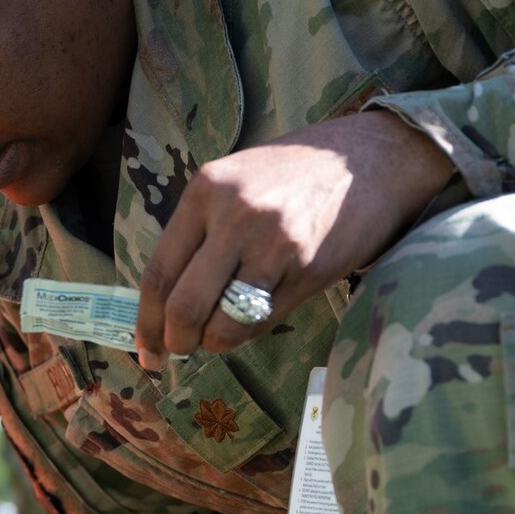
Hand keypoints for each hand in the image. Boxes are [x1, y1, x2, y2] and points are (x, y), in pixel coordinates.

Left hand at [135, 110, 450, 368]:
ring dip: (215, 343)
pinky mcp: (308, 268)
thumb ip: (202, 231)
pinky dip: (252, 331)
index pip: (159, 271)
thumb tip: (167, 302)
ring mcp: (273, 243)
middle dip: (175, 342)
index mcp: (206, 190)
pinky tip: (258, 316)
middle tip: (180, 351)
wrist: (369, 162)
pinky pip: (264, 321)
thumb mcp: (237, 182)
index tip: (144, 350)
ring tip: (222, 334)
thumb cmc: (296, 176)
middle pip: (183, 305)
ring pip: (223, 323)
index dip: (145, 321)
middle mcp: (235, 215)